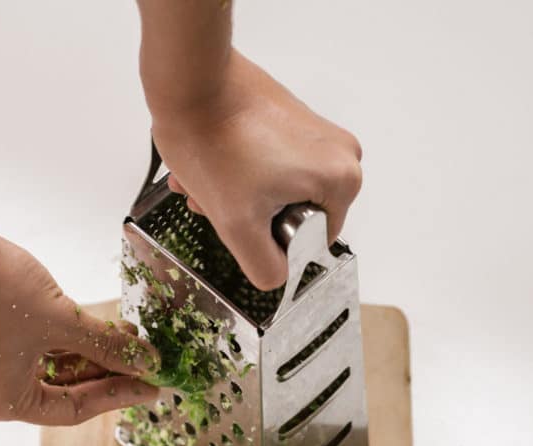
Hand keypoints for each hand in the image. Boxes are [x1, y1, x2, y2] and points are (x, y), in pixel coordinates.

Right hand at [0, 229, 158, 424]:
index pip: (72, 411)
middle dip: (103, 374)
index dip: (116, 396)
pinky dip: (61, 345)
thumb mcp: (63, 321)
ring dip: (86, 356)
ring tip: (124, 339)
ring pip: (46, 372)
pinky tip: (93, 330)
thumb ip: (108, 347)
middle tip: (142, 363)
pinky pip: (28, 356)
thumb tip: (145, 364)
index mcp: (2, 404)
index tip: (148, 387)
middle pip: (60, 393)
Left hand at [150, 50, 362, 290]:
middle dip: (249, 216)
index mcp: (342, 181)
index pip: (311, 242)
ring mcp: (316, 133)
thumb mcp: (238, 227)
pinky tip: (213, 166)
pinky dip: (238, 173)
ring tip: (209, 182)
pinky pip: (269, 166)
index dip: (270, 239)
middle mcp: (340, 153)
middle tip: (219, 202)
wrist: (189, 80)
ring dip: (237, 197)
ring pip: (274, 192)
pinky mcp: (291, 120)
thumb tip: (279, 277)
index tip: (245, 217)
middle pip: (292, 216)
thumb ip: (266, 268)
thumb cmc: (212, 141)